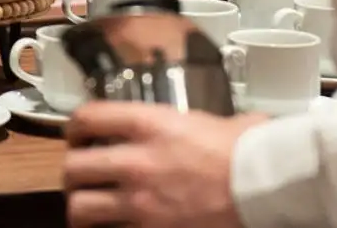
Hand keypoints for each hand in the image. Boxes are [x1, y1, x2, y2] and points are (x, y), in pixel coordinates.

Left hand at [64, 102, 262, 227]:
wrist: (264, 189)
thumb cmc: (247, 153)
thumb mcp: (215, 121)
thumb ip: (195, 120)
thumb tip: (209, 120)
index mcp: (148, 125)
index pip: (87, 118)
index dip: (74, 126)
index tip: (77, 134)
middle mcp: (135, 161)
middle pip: (73, 167)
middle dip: (72, 172)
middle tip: (80, 174)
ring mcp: (140, 202)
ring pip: (81, 208)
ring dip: (81, 206)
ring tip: (87, 205)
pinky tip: (112, 225)